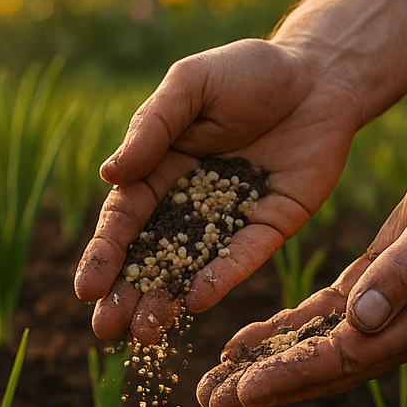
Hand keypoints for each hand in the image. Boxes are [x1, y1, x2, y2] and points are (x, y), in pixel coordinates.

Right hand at [73, 38, 363, 343]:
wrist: (319, 74)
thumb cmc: (247, 71)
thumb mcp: (191, 86)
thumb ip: (153, 127)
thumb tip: (109, 174)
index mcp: (157, 170)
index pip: (124, 221)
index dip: (104, 256)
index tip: (86, 289)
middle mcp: (188, 203)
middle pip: (150, 257)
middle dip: (126, 295)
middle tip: (106, 331)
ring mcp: (228, 220)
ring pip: (190, 269)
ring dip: (165, 302)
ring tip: (145, 335)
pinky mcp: (269, 228)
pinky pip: (241, 258)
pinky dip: (220, 280)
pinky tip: (197, 302)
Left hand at [196, 138, 406, 406]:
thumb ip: (406, 268)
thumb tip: (362, 319)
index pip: (348, 358)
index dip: (293, 373)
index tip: (245, 387)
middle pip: (327, 370)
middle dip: (267, 387)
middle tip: (212, 404)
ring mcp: (392, 316)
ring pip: (320, 352)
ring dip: (267, 368)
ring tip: (215, 387)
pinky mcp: (377, 291)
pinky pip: (324, 322)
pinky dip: (285, 334)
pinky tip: (245, 344)